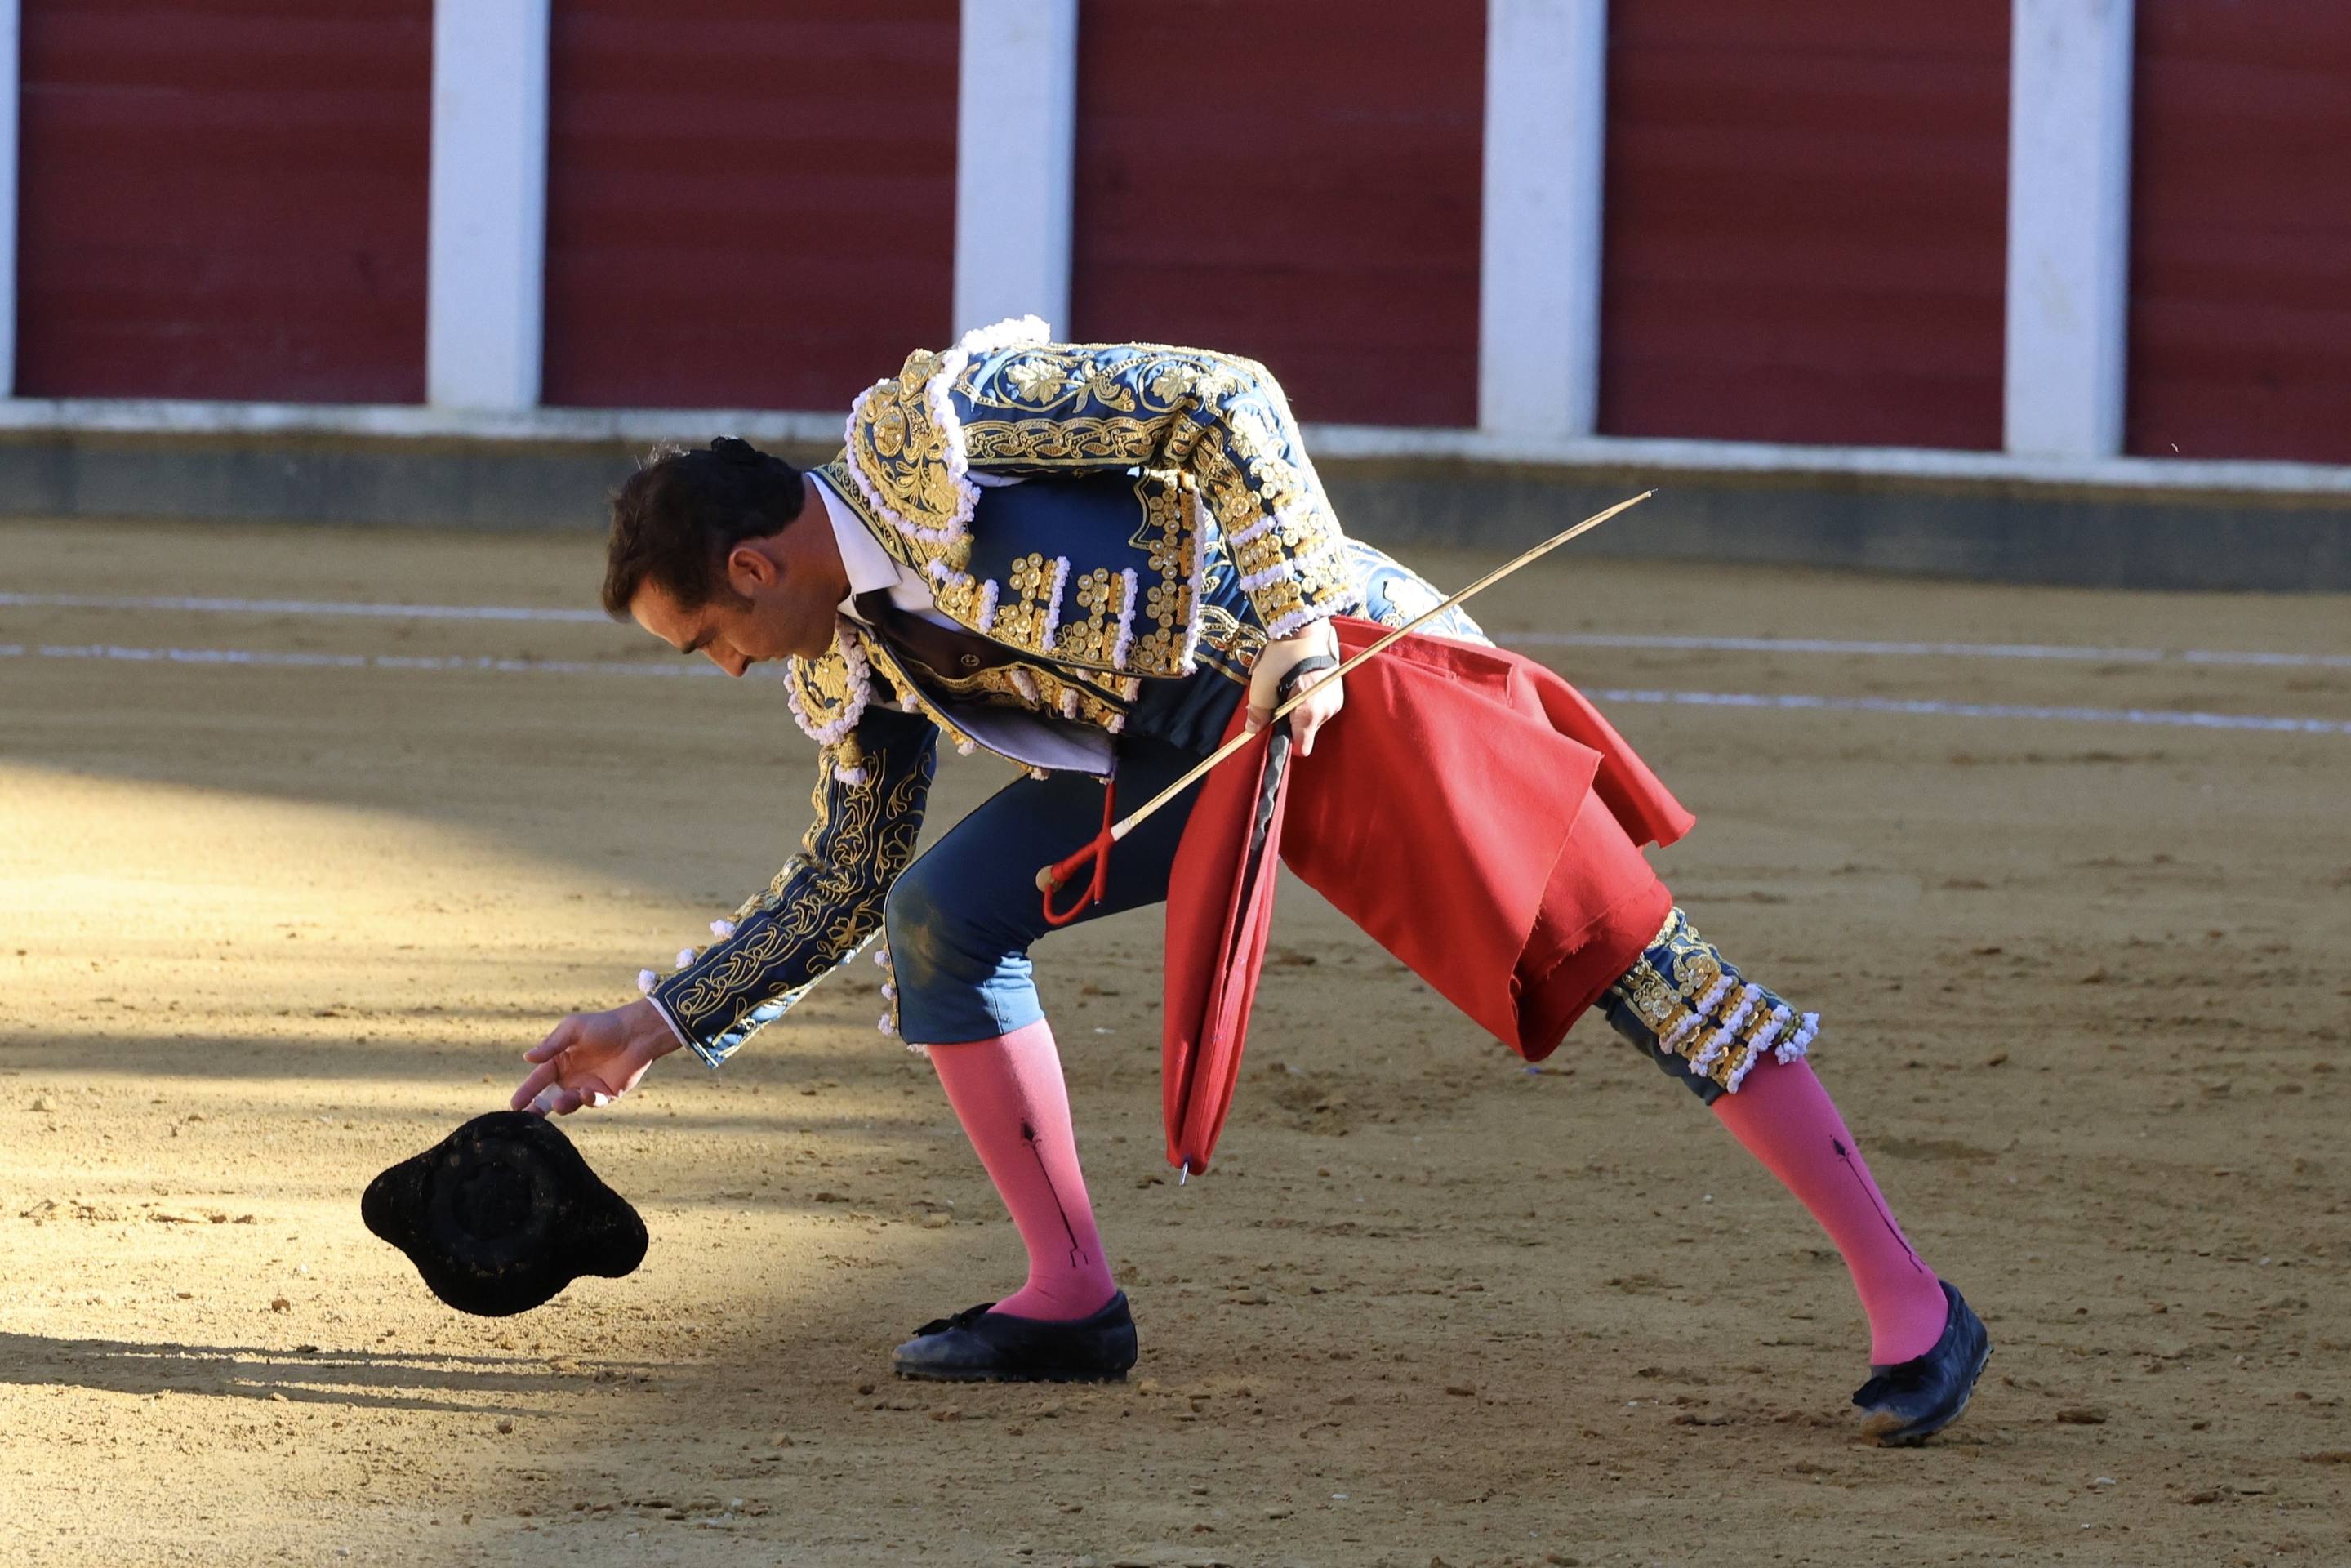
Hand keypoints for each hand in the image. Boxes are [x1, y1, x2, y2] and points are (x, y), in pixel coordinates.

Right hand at [510, 998, 680, 1116]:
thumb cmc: (603, 1026)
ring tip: (558, 1104)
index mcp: (559, 1062)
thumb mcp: (573, 1030)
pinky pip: (593, 1102)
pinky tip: (585, 1092)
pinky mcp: (606, 1094)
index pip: (539, 1079)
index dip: (527, 1091)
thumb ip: (551, 1046)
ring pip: (570, 1103)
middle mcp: (571, 1078)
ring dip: (563, 1105)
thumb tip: (527, 1058)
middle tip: (528, 1116)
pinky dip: (588, 1100)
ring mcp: (588, 1087)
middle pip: (550, 1097)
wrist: (636, 1032)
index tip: (514, 1104)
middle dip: (538, 1108)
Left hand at [1245, 619, 1343, 756]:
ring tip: (1290, 685)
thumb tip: (1252, 729)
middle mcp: (1327, 710)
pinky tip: (1301, 681)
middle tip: (1279, 698)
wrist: (1307, 625)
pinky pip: (1321, 706)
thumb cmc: (1284, 653)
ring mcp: (1336, 700)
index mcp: (1309, 712)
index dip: (1286, 741)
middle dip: (1291, 721)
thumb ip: (1258, 711)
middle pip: (1306, 732)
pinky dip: (1310, 699)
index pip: (1302, 747)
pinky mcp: (1339, 690)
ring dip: (1300, 709)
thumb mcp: (1263, 683)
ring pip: (1313, 719)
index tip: (1275, 728)